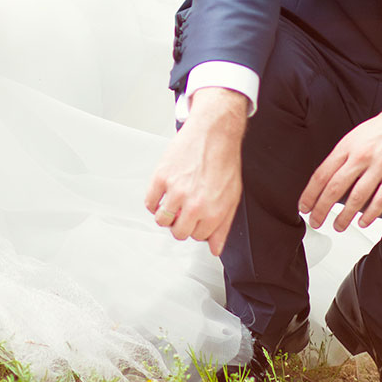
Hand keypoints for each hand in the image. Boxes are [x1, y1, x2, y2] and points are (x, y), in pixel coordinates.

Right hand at [144, 87, 247, 255]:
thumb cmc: (224, 162)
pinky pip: (150, 203)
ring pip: (162, 220)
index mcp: (213, 212)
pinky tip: (162, 195)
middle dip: (181, 225)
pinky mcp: (161, 177)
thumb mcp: (232, 197)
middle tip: (184, 211)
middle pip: (178, 233)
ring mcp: (176, 190)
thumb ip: (223, 227)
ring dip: (166, 215)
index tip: (197, 219)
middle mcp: (194, 204)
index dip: (197, 228)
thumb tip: (215, 249)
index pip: (198, 237)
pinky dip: (153, 203)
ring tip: (173, 204)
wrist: (213, 133)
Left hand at [299, 101, 381, 230]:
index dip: (310, 194)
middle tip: (315, 220)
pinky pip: (381, 199)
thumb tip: (329, 177)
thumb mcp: (357, 135)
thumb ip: (344, 155)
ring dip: (345, 216)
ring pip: (357, 197)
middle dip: (321, 208)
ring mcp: (381, 166)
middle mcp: (361, 156)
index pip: (322, 174)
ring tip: (338, 225)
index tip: (304, 206)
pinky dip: (370, 214)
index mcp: (348, 146)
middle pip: (335, 188)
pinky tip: (363, 221)